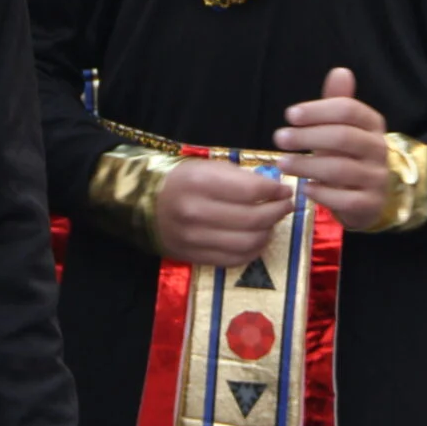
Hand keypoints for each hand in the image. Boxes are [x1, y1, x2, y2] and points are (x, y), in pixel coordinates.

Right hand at [152, 158, 291, 265]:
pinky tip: (257, 238)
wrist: (140, 202)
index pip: (251, 191)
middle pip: (252, 219)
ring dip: (268, 232)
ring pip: (247, 243)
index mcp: (199, 183)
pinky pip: (234, 259)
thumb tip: (275, 188)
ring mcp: (194, 239)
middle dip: (277, 212)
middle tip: (286, 205)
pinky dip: (253, 250)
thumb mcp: (207, 167)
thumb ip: (240, 178)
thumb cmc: (180, 179)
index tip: (286, 189)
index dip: (275, 191)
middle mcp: (196, 213)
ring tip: (272, 221)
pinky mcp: (194, 257)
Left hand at [277, 66, 390, 229]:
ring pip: (341, 169)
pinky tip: (303, 187)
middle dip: (307, 137)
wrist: (369, 197)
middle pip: (343, 137)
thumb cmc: (348, 156)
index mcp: (373, 125)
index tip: (289, 115)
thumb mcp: (343, 128)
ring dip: (306, 165)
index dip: (318, 110)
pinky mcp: (370, 204)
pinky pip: (344, 199)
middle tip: (279, 138)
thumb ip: (337, 102)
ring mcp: (377, 178)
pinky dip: (321, 193)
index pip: (348, 110)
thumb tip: (340, 71)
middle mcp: (379, 149)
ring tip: (282, 163)